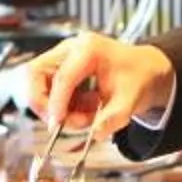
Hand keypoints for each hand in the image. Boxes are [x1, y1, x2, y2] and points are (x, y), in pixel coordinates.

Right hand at [23, 34, 175, 141]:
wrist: (145, 70)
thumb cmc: (138, 77)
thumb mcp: (130, 101)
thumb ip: (113, 119)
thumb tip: (95, 133)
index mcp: (89, 50)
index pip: (62, 76)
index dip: (56, 103)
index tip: (57, 124)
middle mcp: (71, 48)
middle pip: (36, 73)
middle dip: (43, 102)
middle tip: (57, 122)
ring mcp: (63, 56)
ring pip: (37, 82)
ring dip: (52, 106)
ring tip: (81, 116)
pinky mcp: (60, 68)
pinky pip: (46, 89)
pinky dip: (60, 105)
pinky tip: (82, 110)